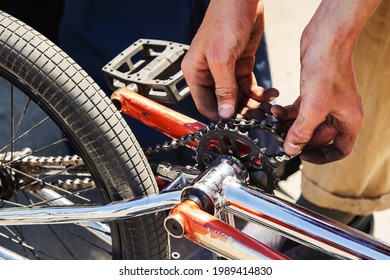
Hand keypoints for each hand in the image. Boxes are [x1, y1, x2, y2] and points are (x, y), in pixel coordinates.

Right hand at [182, 0, 263, 120]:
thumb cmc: (224, 20)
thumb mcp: (222, 58)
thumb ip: (224, 88)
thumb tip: (224, 113)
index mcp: (196, 73)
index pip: (205, 104)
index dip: (220, 115)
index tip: (236, 123)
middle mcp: (209, 74)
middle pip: (224, 102)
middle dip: (241, 110)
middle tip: (257, 115)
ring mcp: (226, 70)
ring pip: (238, 96)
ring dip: (253, 103)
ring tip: (267, 104)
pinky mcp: (240, 65)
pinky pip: (249, 86)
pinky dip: (259, 92)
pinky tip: (270, 93)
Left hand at [271, 0, 379, 163]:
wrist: (326, 38)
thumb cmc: (328, 70)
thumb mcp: (313, 107)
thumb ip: (301, 132)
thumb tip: (291, 150)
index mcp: (349, 120)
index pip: (339, 149)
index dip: (322, 156)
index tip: (302, 156)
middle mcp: (339, 113)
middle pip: (318, 137)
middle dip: (299, 138)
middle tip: (281, 139)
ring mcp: (326, 103)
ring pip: (305, 123)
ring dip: (288, 125)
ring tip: (274, 121)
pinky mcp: (313, 92)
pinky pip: (299, 110)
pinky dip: (287, 112)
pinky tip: (274, 109)